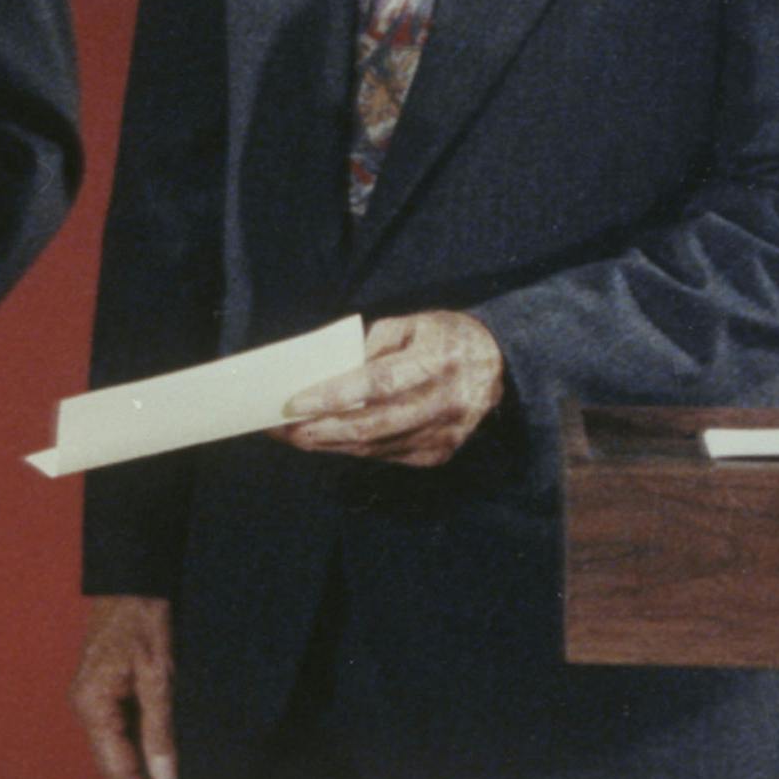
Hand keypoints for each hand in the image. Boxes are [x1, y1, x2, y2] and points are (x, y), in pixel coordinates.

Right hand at [70, 595, 176, 778]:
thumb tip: (163, 776)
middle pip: (110, 761)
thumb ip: (159, 729)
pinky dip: (136, 741)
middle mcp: (84, 706)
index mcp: (92, 705)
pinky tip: (157, 747)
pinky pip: (116, 728)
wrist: (130, 581)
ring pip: (113, 746)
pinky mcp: (100, 690)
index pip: (115, 766)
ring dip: (137, 762)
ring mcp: (90, 697)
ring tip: (168, 775)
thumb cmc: (141, 621)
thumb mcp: (158, 677)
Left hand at [273, 310, 504, 466]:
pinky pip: (387, 455)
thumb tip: (331, 369)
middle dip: (319, 429)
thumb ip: (373, 342)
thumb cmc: (444, 338)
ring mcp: (444, 435)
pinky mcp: (440, 453)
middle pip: (371, 425)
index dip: (333, 396)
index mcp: (437, 363)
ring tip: (292, 435)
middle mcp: (443, 404)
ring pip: (375, 446)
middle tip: (279, 427)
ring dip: (328, 444)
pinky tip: (325, 440)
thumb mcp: (413, 323)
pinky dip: (352, 449)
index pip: (377, 385)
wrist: (499, 367)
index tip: (293, 402)